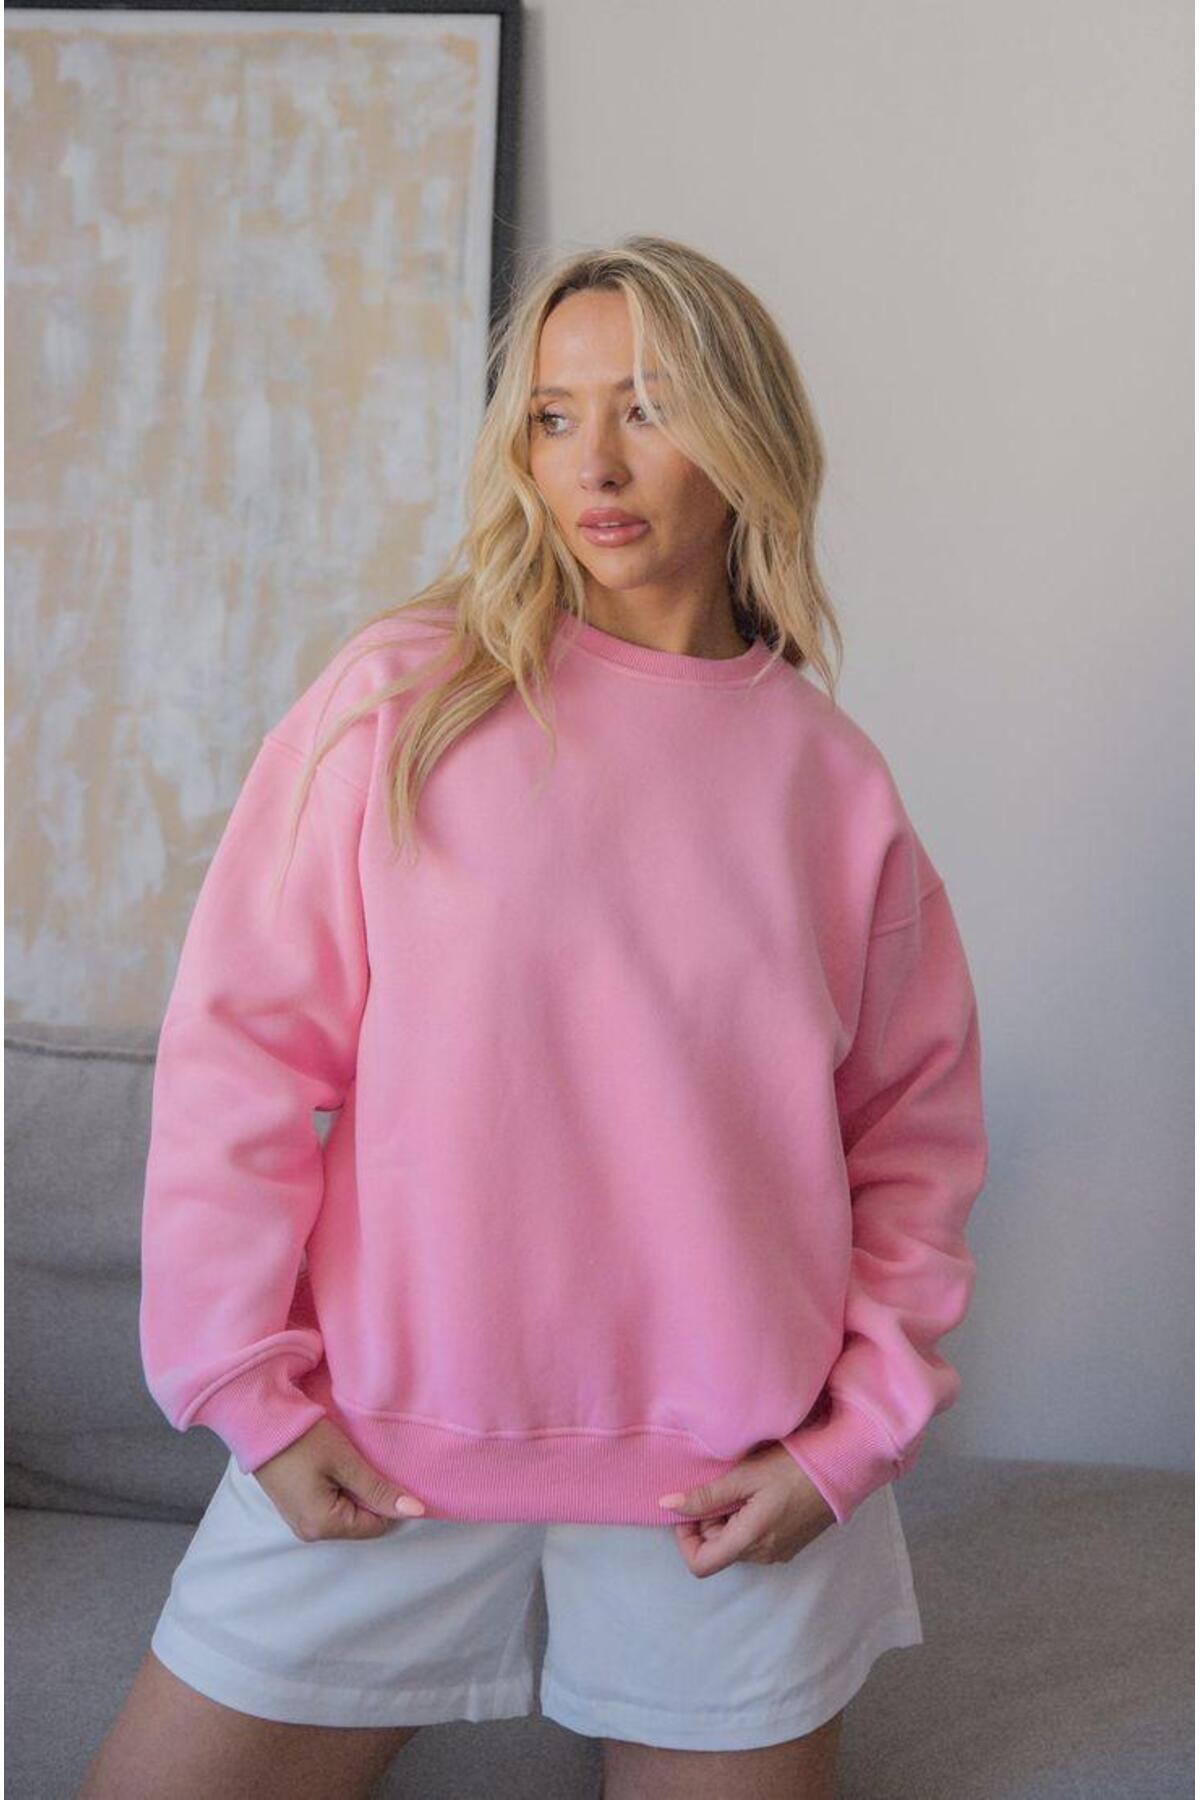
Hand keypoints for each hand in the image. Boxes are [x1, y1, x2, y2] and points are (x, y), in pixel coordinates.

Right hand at [251, 1418, 427, 1541]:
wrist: (261, 1423)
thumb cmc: (305, 1440)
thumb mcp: (346, 1462)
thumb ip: (379, 1490)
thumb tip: (416, 1511)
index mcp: (324, 1526)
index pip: (376, 1526)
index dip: (388, 1500)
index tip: (388, 1471)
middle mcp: (309, 1533)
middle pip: (359, 1522)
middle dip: (369, 1496)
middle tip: (367, 1463)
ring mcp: (299, 1522)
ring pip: (344, 1513)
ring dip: (353, 1491)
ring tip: (350, 1463)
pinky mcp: (294, 1508)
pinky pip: (327, 1507)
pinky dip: (338, 1489)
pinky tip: (335, 1467)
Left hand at [656, 1442, 837, 1577]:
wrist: (841, 1468)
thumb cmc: (792, 1467)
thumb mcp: (745, 1476)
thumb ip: (706, 1496)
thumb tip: (667, 1505)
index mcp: (750, 1541)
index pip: (700, 1564)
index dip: (686, 1538)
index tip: (691, 1508)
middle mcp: (763, 1556)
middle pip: (717, 1551)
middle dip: (708, 1522)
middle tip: (720, 1486)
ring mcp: (779, 1553)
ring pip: (735, 1545)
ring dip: (727, 1520)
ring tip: (741, 1487)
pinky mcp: (789, 1544)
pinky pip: (754, 1541)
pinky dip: (745, 1522)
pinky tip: (758, 1494)